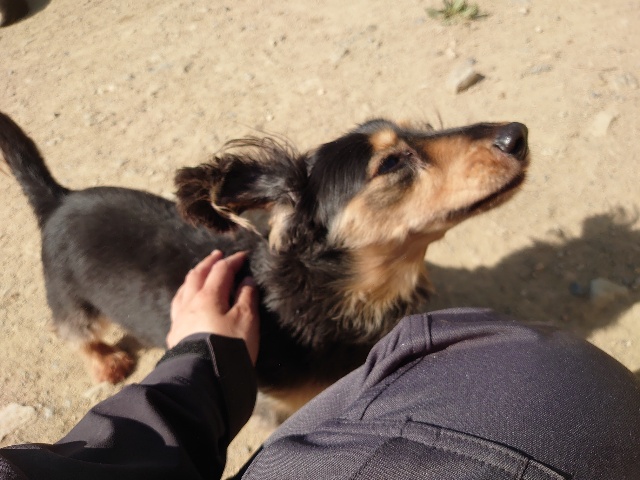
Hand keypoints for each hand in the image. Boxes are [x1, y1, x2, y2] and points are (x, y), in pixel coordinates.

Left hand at [167, 250, 259, 364]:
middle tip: (217, 255)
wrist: (204, 378)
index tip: (244, 256)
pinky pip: (177, 308)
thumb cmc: (229, 346)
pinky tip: (185, 303)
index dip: (233, 261)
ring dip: (193, 278)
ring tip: (199, 274)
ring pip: (183, 290)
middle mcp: (190, 303)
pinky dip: (184, 297)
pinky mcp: (175, 336)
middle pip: (197, 276)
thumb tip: (246, 281)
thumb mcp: (246, 320)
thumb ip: (247, 297)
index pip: (221, 270)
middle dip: (209, 263)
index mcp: (209, 296)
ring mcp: (179, 319)